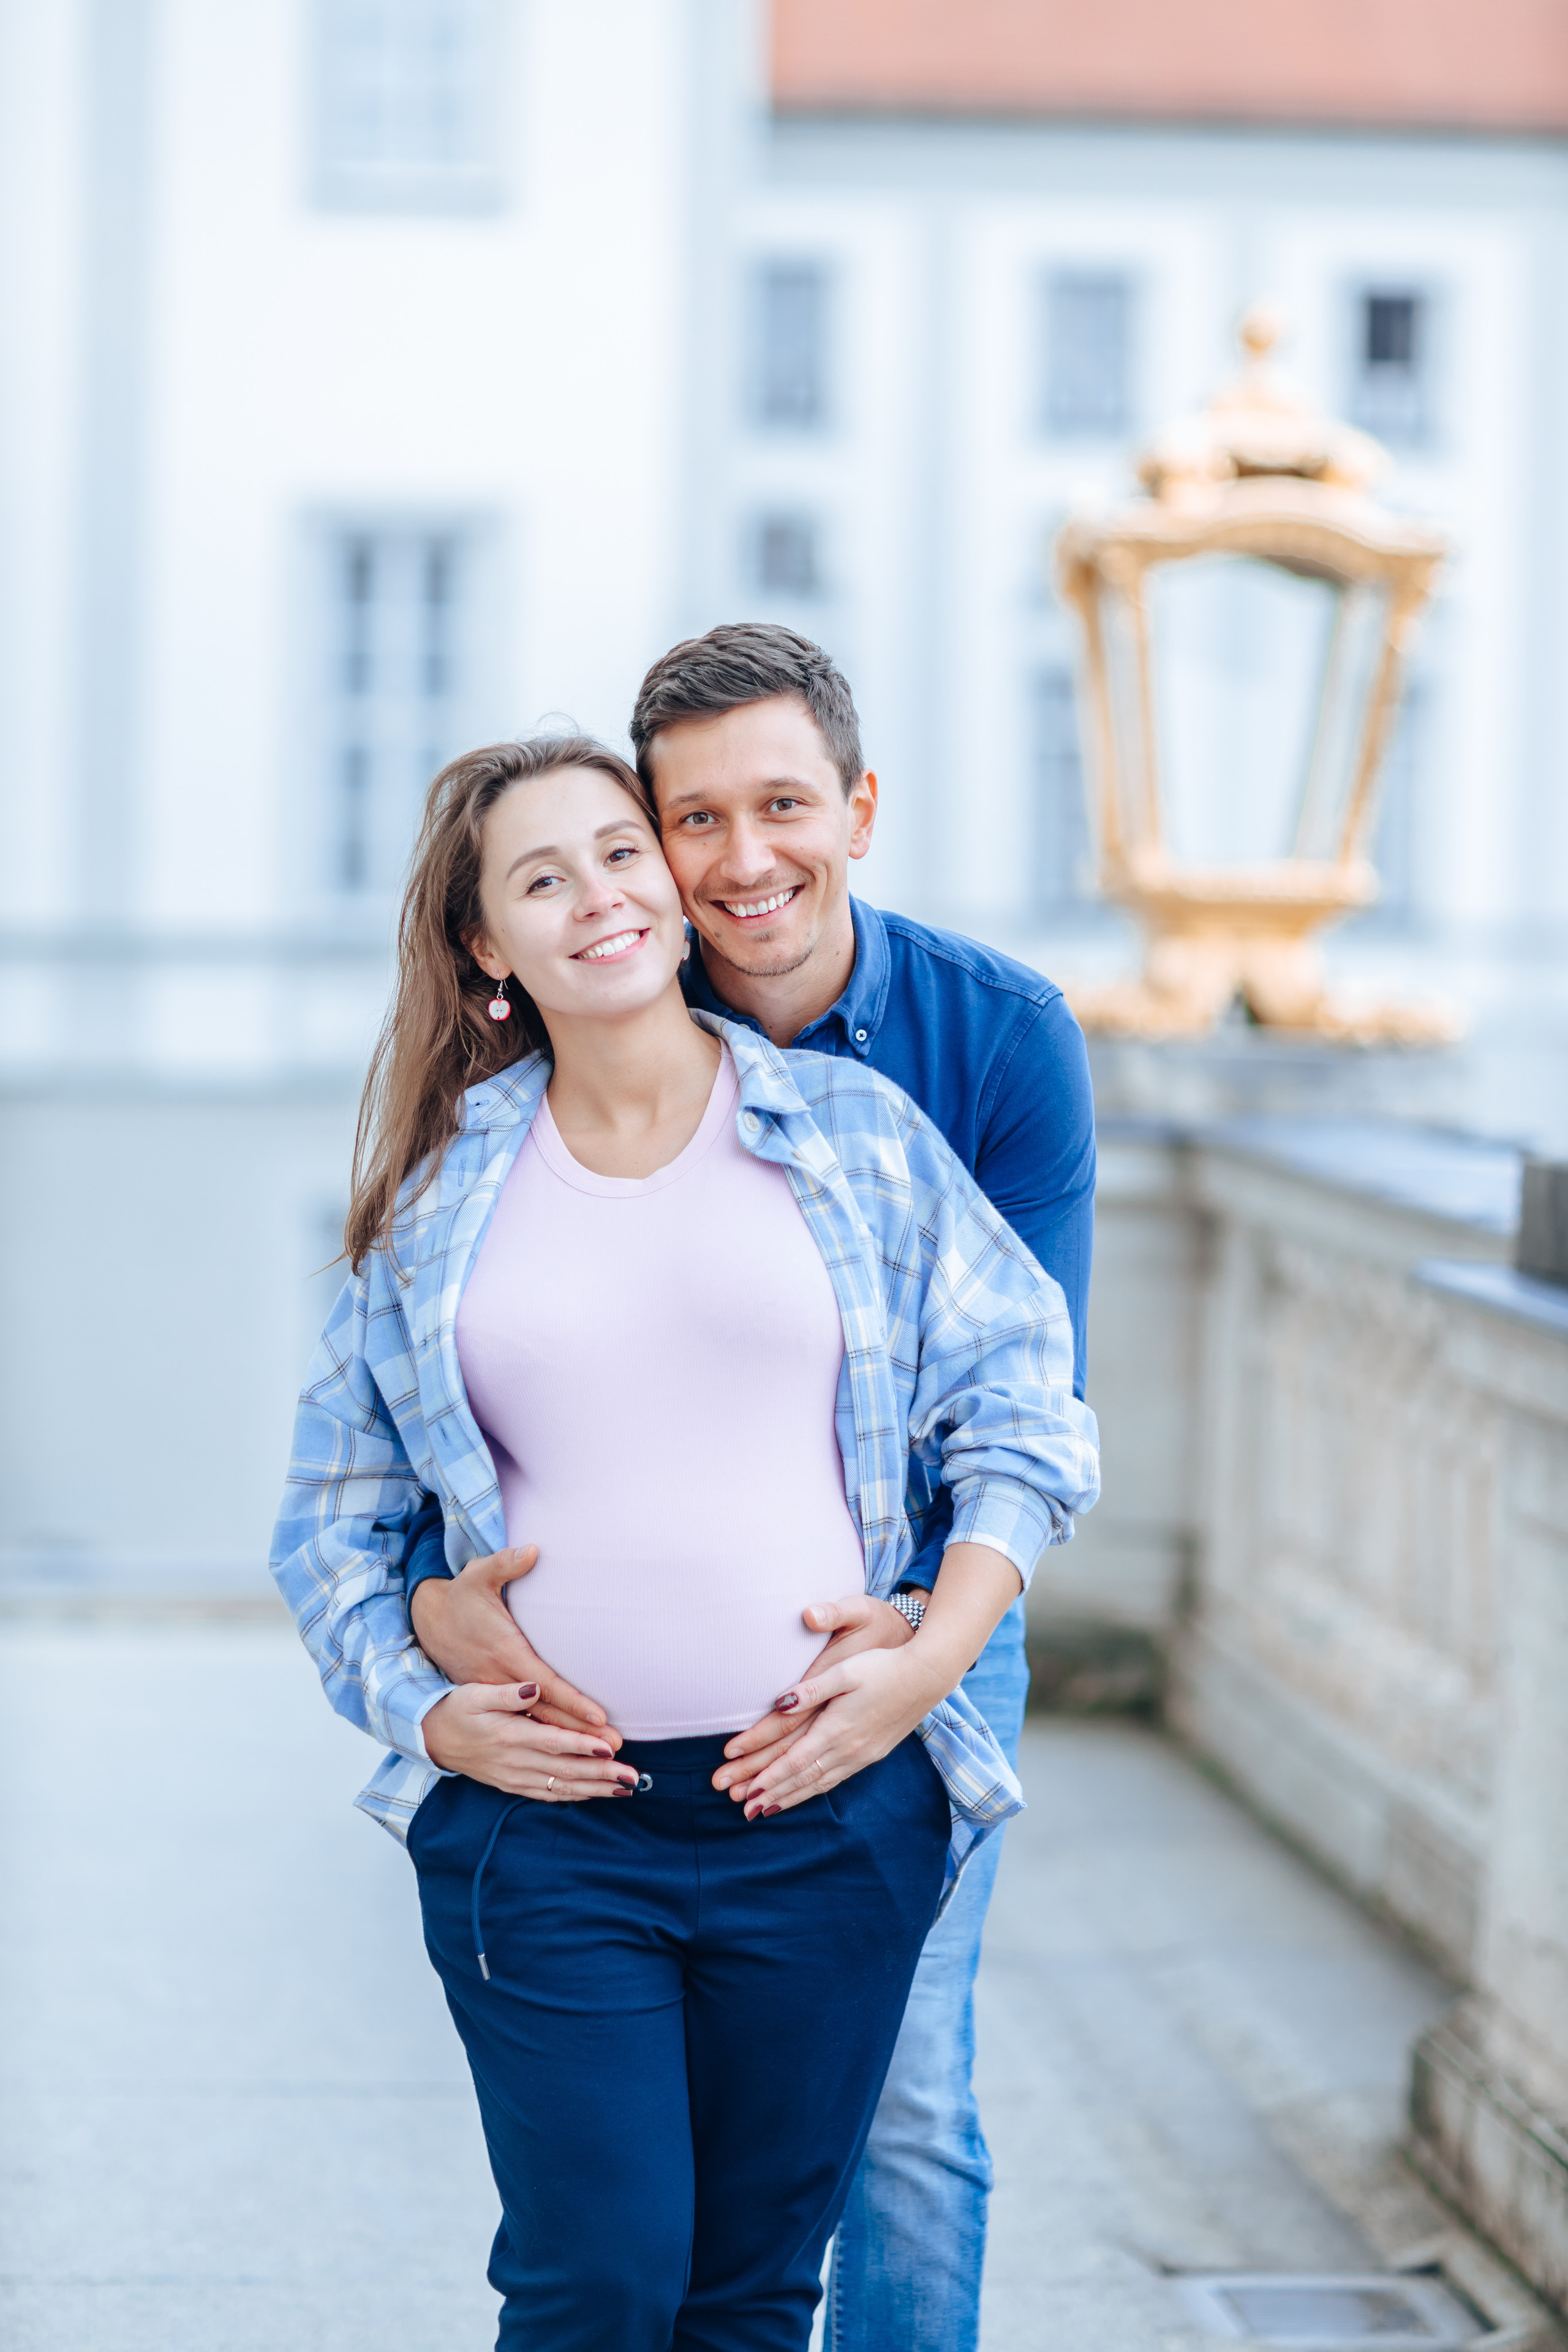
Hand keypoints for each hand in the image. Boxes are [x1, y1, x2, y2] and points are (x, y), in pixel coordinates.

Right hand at [410, 1545, 619, 1743]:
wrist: (425, 1621)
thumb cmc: (460, 1597)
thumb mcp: (478, 1576)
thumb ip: (505, 1563)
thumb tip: (532, 1548)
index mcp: (504, 1653)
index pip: (545, 1684)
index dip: (573, 1702)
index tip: (599, 1718)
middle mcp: (499, 1681)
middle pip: (545, 1716)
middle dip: (579, 1736)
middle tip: (613, 1750)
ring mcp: (493, 1696)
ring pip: (534, 1731)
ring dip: (567, 1749)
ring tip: (601, 1763)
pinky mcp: (489, 1702)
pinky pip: (520, 1731)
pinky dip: (544, 1749)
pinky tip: (567, 1765)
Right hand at [422, 1681, 638, 1800]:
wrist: (433, 1738)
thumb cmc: (458, 1709)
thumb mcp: (476, 1693)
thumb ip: (508, 1692)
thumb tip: (534, 1688)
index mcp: (508, 1735)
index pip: (553, 1742)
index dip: (582, 1746)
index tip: (611, 1748)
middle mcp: (514, 1761)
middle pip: (564, 1770)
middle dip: (601, 1774)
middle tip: (633, 1776)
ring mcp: (514, 1777)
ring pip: (560, 1787)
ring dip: (594, 1789)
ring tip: (625, 1789)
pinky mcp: (512, 1785)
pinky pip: (547, 1795)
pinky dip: (574, 1796)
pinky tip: (595, 1794)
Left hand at [738, 1646, 948, 1819]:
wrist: (925, 1677)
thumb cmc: (882, 1667)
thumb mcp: (844, 1671)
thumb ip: (810, 1689)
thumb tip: (779, 1704)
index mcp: (837, 1728)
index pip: (795, 1761)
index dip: (770, 1778)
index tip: (747, 1792)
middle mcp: (849, 1749)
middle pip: (803, 1779)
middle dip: (773, 1795)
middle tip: (746, 1811)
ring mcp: (862, 1755)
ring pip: (819, 1783)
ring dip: (791, 1797)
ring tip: (767, 1809)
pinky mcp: (872, 1754)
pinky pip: (836, 1779)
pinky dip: (814, 1790)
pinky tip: (804, 1793)